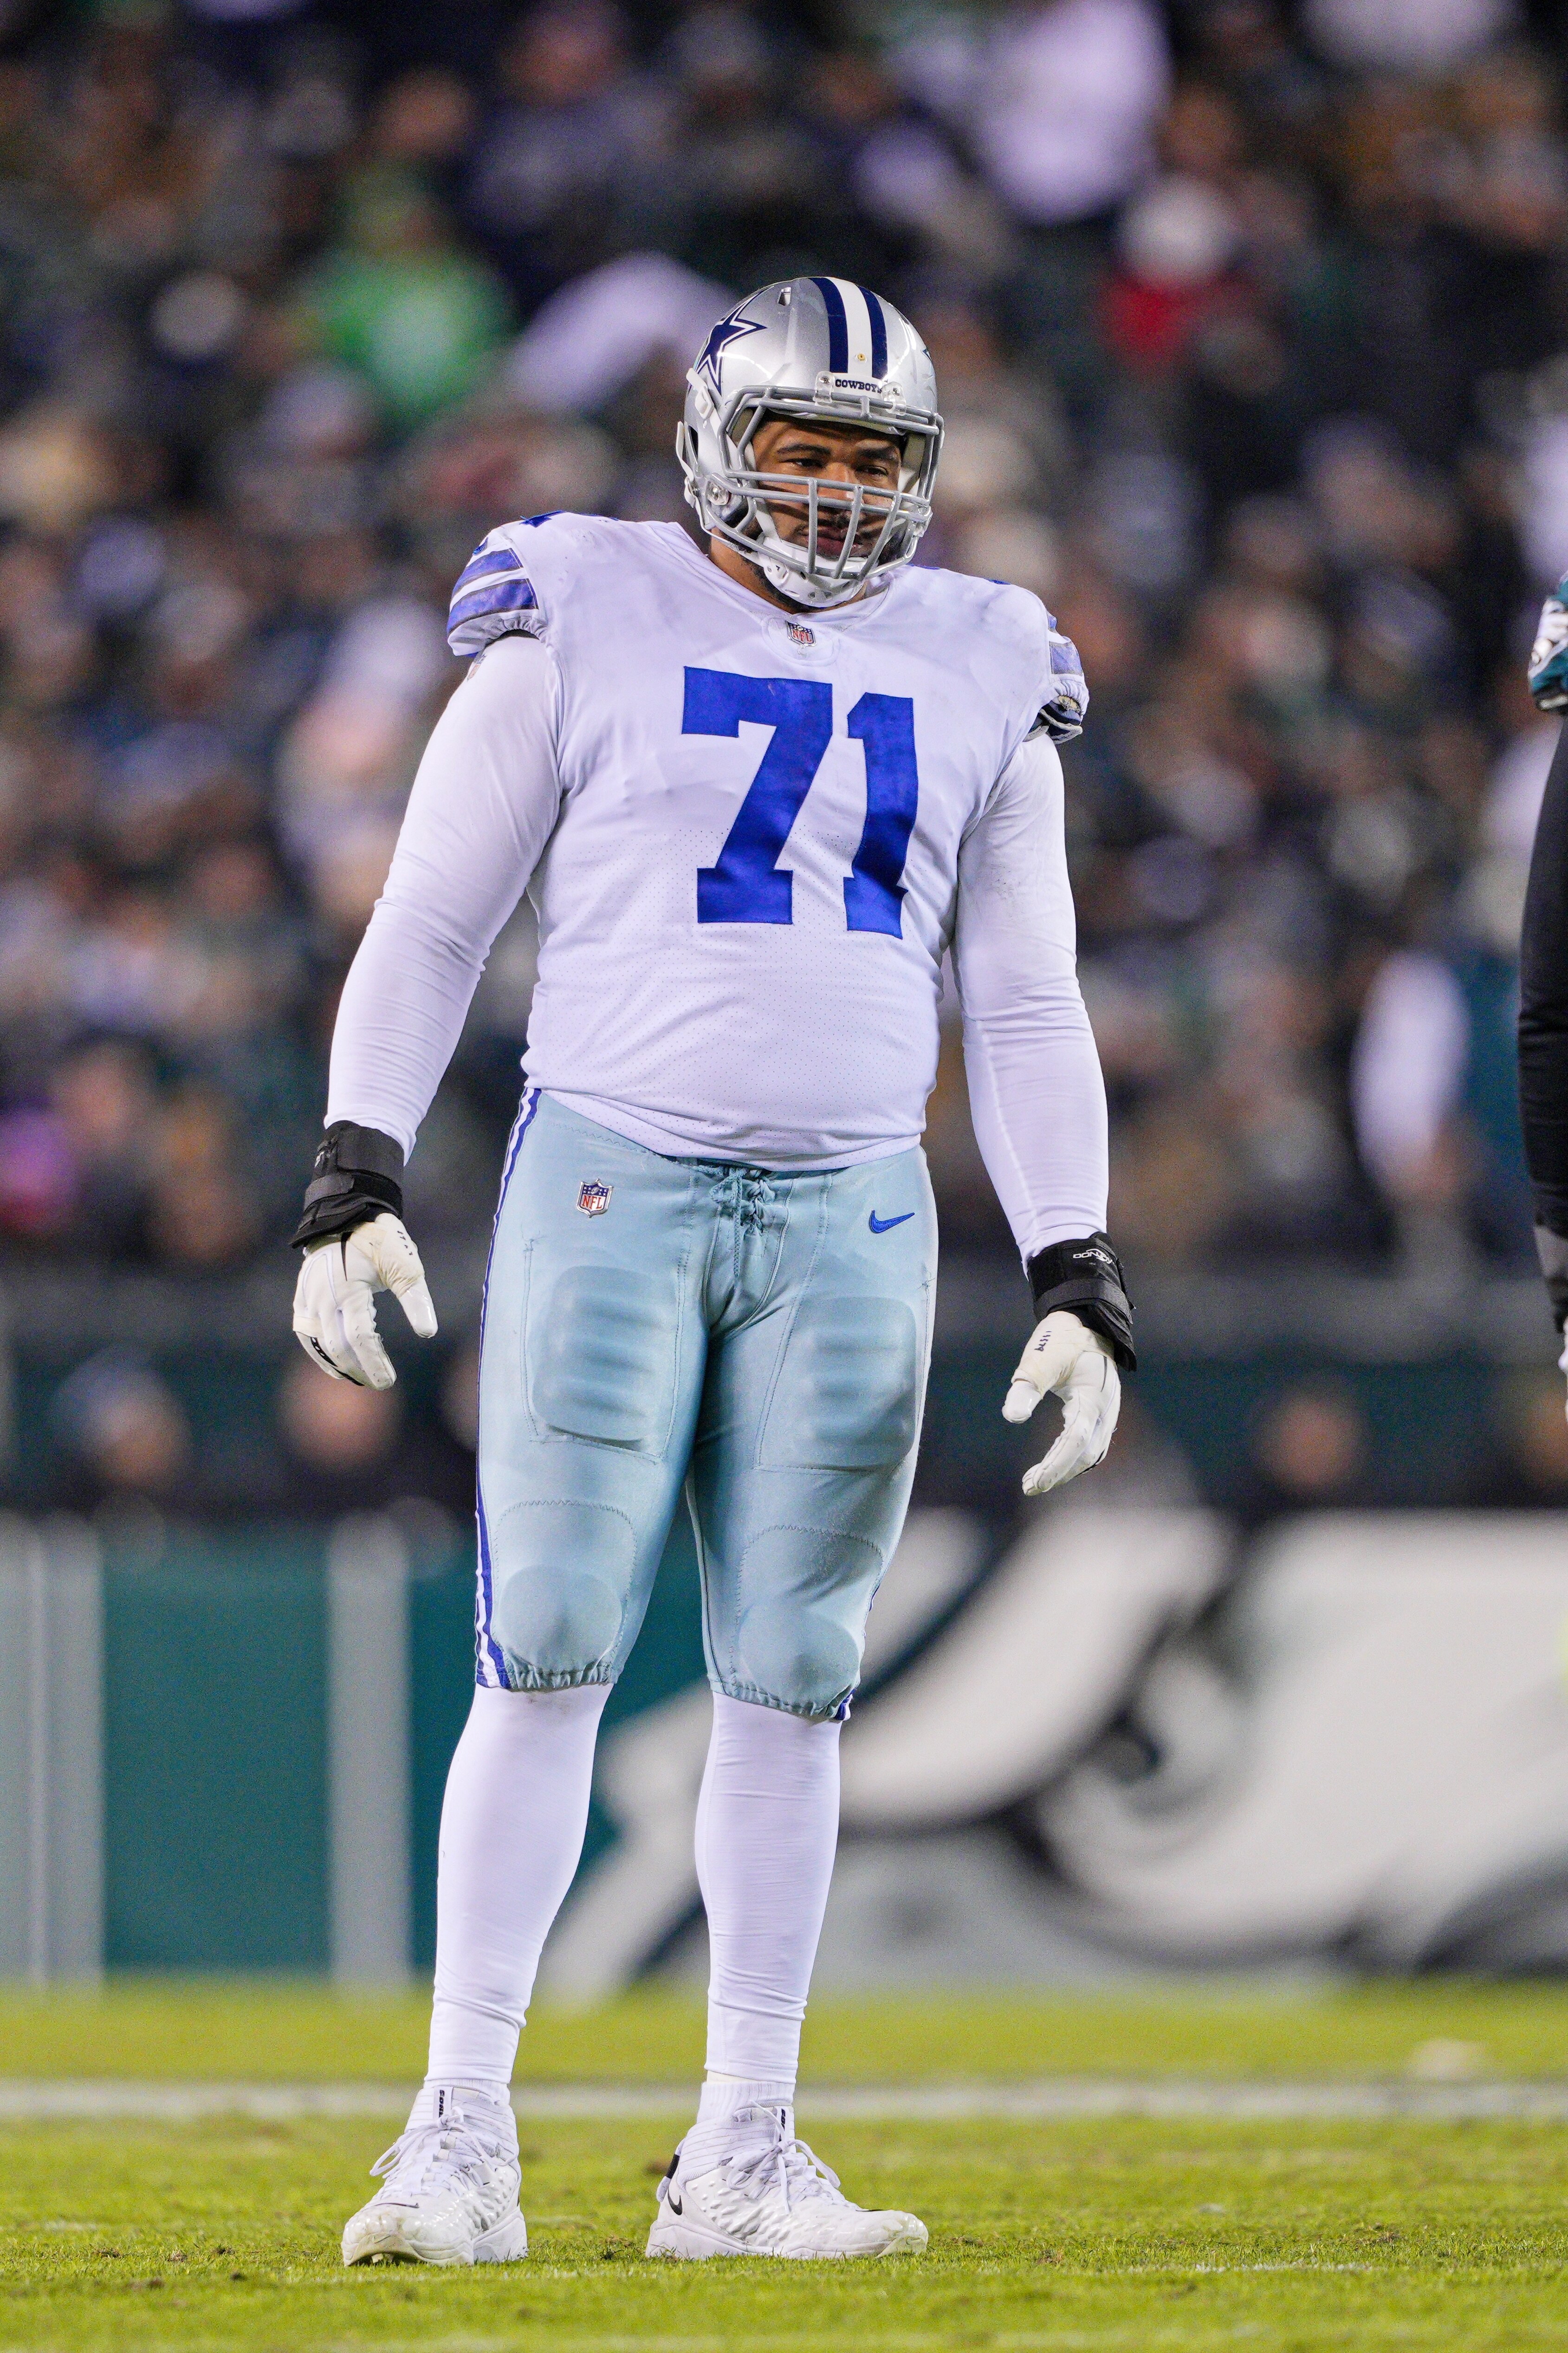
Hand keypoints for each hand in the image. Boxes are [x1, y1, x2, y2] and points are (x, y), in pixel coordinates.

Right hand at [292, 1212, 437, 1389]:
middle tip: (380, 1383)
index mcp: (348, 1288)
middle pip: (338, 1346)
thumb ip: (416, 1300)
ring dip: (338, 1365)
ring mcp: (308, 1298)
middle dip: (359, 1369)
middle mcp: (322, 1296)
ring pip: (318, 1344)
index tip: (388, 1381)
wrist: (347, 1215)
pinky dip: (320, 1353)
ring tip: (360, 1378)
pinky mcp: (302, 1298)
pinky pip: (306, 1334)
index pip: (360, 1338)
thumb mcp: (405, 1265)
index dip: (373, 1363)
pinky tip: (336, 1365)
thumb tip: (428, 1332)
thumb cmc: (380, 1240)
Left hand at [1002, 1309, 1119, 1495]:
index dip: (1055, 1465)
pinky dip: (1073, 1457)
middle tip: (1028, 1485)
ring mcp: (1106, 1411)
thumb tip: (1013, 1416)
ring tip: (1035, 1479)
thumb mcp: (1041, 1357)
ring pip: (1091, 1452)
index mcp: (1093, 1397)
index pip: (1075, 1442)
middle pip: (1085, 1453)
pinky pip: (1091, 1443)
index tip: (1033, 1482)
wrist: (1085, 1320)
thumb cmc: (1062, 1337)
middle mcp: (1105, 1409)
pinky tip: (1054, 1462)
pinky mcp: (1101, 1411)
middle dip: (1058, 1472)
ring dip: (1065, 1468)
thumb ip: (1028, 1385)